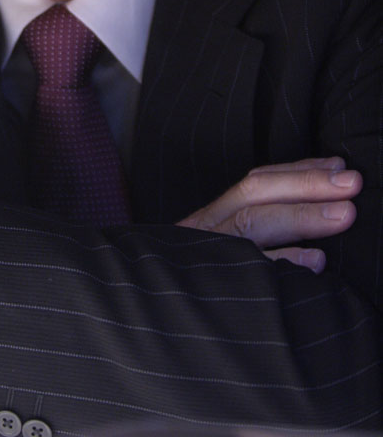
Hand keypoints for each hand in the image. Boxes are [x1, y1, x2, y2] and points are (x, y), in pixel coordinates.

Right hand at [177, 157, 361, 272]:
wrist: (140, 326)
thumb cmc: (196, 284)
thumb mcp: (218, 247)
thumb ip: (258, 229)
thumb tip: (324, 208)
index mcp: (213, 217)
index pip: (258, 181)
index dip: (298, 170)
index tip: (338, 166)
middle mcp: (208, 229)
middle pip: (256, 194)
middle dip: (307, 185)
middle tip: (352, 184)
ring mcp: (209, 256)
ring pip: (253, 224)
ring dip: (302, 217)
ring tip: (345, 215)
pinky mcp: (214, 288)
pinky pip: (252, 273)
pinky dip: (284, 264)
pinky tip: (315, 262)